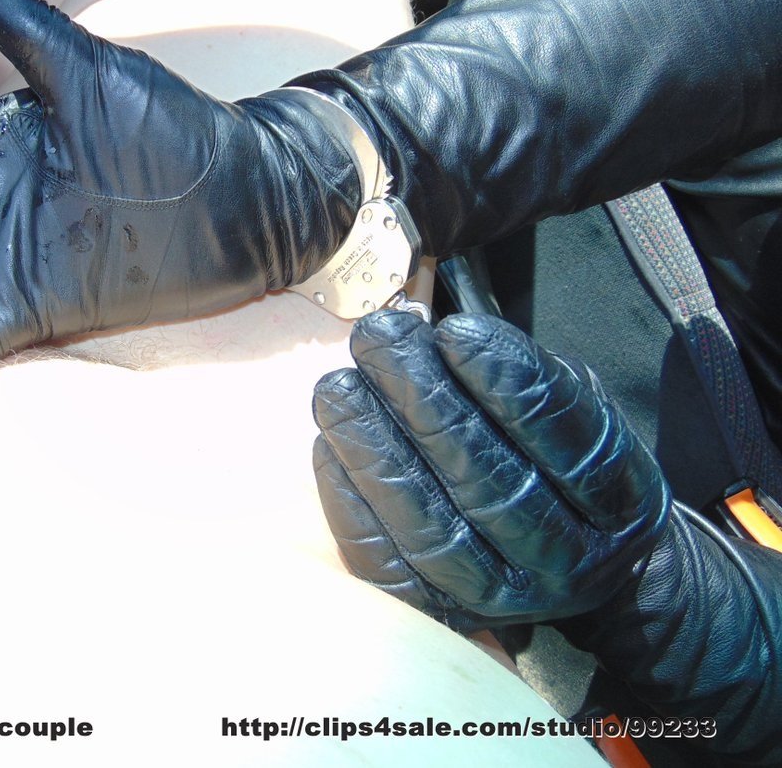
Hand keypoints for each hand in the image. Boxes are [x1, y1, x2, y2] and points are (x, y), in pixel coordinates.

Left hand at [312, 309, 670, 630]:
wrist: (589, 568)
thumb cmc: (567, 465)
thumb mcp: (579, 411)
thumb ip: (525, 379)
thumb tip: (438, 337)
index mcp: (618, 501)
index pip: (563, 437)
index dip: (506, 382)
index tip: (453, 331)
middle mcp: (568, 560)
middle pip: (488, 481)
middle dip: (423, 401)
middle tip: (377, 340)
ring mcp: (508, 599)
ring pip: (433, 529)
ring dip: (375, 451)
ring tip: (337, 389)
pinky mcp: (449, 616)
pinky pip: (391, 566)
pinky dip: (353, 505)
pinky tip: (328, 446)